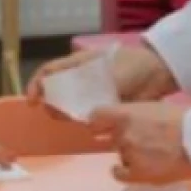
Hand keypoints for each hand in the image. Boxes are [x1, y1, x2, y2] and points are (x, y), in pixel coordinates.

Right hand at [26, 44, 178, 113]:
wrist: (158, 73)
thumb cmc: (134, 66)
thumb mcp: (110, 75)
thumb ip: (93, 92)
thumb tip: (77, 112)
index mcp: (78, 63)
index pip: (49, 72)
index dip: (35, 85)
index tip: (32, 101)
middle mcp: (80, 77)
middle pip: (56, 90)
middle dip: (50, 103)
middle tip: (54, 114)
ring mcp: (91, 91)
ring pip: (70, 104)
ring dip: (65, 113)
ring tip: (69, 120)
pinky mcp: (102, 104)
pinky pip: (86, 114)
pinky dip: (81, 120)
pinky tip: (83, 126)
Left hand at [90, 103, 190, 184]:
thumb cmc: (184, 120)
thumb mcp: (155, 107)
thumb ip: (136, 114)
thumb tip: (126, 121)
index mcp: (126, 114)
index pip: (96, 116)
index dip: (99, 121)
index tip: (102, 125)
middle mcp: (123, 134)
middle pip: (112, 136)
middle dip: (123, 137)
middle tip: (141, 138)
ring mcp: (129, 155)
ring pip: (121, 153)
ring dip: (131, 152)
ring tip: (151, 153)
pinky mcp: (138, 174)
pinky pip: (120, 173)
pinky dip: (121, 171)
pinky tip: (127, 168)